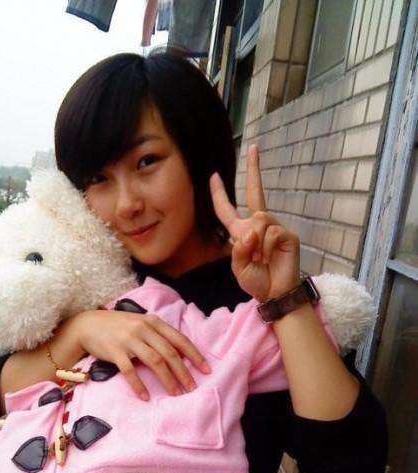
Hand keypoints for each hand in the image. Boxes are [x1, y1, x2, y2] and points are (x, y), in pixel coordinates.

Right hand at [71, 309, 210, 399]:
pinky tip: (146, 397)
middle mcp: (143, 329)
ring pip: (155, 361)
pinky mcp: (115, 351)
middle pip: (169, 353)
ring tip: (175, 394)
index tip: (206, 370)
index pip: (179, 340)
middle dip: (183, 372)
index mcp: (153, 322)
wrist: (87, 324)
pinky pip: (130, 370)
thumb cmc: (117, 326)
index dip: (194, 356)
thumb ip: (157, 334)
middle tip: (192, 388)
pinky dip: (139, 385)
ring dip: (167, 379)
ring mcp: (129, 339)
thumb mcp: (140, 324)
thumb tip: (180, 354)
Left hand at [209, 144, 300, 301]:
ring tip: (262, 258)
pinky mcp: (287, 235)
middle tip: (253, 148)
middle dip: (253, 169)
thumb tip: (253, 230)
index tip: (215, 176)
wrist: (275, 294)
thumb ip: (239, 249)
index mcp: (242, 233)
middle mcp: (258, 225)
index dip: (220, 194)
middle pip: (254, 193)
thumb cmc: (257, 281)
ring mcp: (275, 228)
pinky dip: (267, 246)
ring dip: (256, 241)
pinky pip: (271, 231)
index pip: (228, 210)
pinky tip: (272, 256)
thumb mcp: (238, 267)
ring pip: (260, 219)